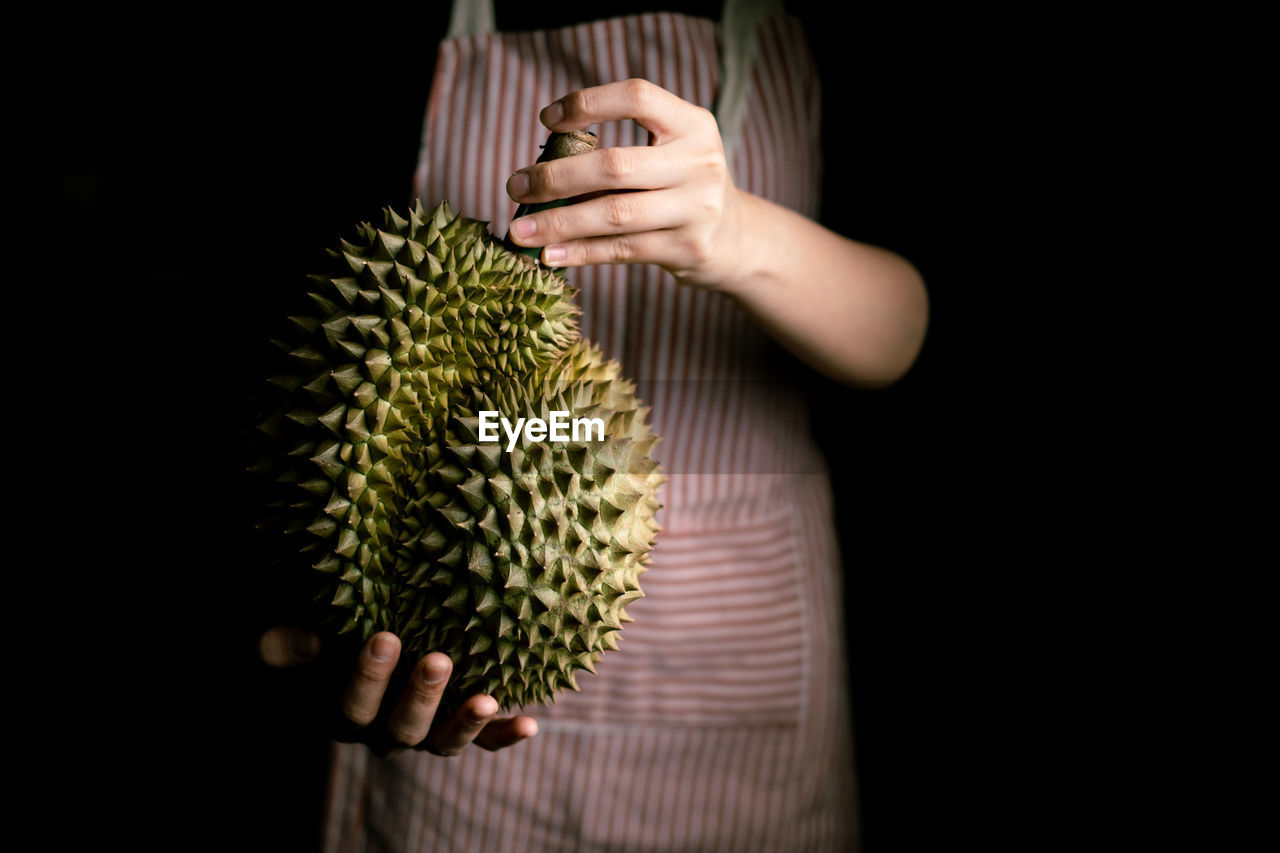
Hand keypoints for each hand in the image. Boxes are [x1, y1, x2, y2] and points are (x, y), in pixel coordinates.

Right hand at [258, 627, 537, 756]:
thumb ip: (286, 645)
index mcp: (341, 716)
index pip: (352, 708)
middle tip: (438, 659)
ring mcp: (424, 733)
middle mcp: (384, 732)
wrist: (349, 638)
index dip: (367, 679)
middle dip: (421, 696)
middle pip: (402, 728)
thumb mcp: (282, 639)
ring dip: (467, 722)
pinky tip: (531, 723)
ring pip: (445, 742)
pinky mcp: (456, 726)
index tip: (385, 637)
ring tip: (488, 700)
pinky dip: (505, 735)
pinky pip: (484, 741)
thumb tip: (314, 640)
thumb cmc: (313, 635)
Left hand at [505, 78, 744, 289]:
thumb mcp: (669, 153)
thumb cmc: (681, 186)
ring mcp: (697, 208)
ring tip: (519, 231)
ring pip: (614, 214)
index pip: (637, 97)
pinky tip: (549, 255)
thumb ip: (621, 150)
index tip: (547, 120)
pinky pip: (622, 250)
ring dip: (558, 223)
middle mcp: (699, 162)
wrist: (735, 237)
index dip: (588, 103)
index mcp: (693, 124)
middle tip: (514, 185)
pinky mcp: (688, 248)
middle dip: (555, 177)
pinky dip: (580, 253)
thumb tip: (540, 170)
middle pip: (614, 165)